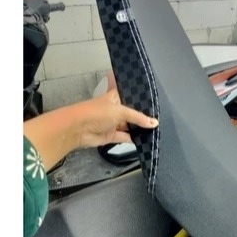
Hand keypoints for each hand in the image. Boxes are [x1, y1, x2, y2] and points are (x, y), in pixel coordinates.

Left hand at [24, 89, 157, 170]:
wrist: (77, 129)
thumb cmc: (96, 113)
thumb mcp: (121, 111)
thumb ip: (138, 118)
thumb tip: (154, 123)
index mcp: (116, 97)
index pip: (132, 97)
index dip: (142, 101)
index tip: (157, 105)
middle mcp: (115, 109)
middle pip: (132, 113)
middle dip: (142, 117)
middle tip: (159, 119)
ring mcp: (113, 123)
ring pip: (129, 126)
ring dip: (138, 129)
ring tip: (155, 130)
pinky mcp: (111, 135)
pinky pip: (125, 137)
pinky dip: (133, 139)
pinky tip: (145, 139)